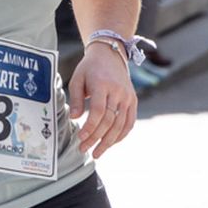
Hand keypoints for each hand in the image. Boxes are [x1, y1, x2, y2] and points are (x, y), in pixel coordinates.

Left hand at [68, 42, 136, 158]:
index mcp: (103, 84)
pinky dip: (121, 135)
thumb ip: (76, 98)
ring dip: (109, 142)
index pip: (99, 111)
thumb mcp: (77, 78)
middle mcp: (118, 92)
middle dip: (96, 138)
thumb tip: (74, 118)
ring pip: (121, 125)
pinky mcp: (133, 101)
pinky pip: (129, 122)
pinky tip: (110, 144)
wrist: (110, 54)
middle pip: (110, 121)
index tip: (80, 138)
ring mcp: (128, 97)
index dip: (90, 127)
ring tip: (96, 153)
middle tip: (84, 149)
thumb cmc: (89, 68)